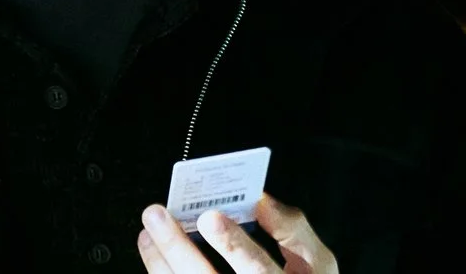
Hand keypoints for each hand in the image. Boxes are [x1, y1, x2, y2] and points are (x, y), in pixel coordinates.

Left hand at [136, 194, 337, 273]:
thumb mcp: (317, 264)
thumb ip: (293, 230)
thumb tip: (259, 199)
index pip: (258, 271)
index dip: (234, 245)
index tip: (210, 217)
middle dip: (179, 248)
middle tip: (157, 217)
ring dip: (160, 264)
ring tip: (148, 234)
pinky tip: (156, 260)